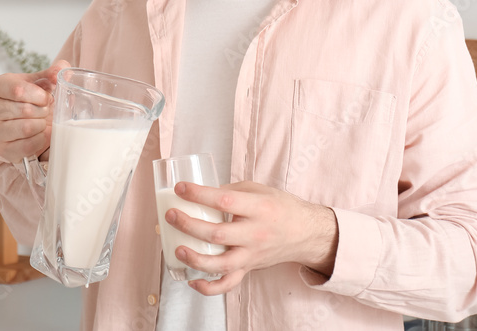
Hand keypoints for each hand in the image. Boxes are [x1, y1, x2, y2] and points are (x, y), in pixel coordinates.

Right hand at [0, 60, 69, 162]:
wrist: (28, 123)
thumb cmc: (33, 100)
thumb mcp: (41, 82)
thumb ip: (53, 72)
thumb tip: (62, 68)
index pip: (18, 90)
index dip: (39, 95)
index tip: (46, 97)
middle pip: (24, 110)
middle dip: (43, 110)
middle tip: (45, 110)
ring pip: (26, 128)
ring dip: (41, 125)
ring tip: (41, 121)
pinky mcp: (1, 149)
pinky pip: (27, 146)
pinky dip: (40, 140)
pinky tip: (40, 134)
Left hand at [164, 180, 337, 294]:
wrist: (305, 232)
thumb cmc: (279, 207)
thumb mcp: (258, 190)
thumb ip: (230, 191)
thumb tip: (200, 194)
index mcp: (258, 208)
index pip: (224, 200)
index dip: (199, 194)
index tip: (180, 188)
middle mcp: (255, 233)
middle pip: (218, 234)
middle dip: (189, 225)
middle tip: (171, 215)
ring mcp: (252, 254)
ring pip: (222, 264)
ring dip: (196, 259)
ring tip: (178, 250)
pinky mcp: (250, 268)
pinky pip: (229, 283)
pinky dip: (210, 287)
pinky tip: (193, 281)